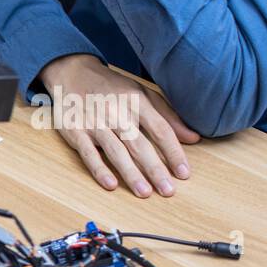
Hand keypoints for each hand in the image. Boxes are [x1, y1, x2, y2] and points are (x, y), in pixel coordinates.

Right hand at [39, 54, 199, 197]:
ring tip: (144, 193)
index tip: (184, 173)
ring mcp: (95, 123)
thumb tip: (193, 138)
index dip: (173, 153)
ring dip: (131, 174)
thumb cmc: (112, 88)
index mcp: (136, 101)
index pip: (161, 130)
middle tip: (168, 191)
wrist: (73, 73)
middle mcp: (116, 112)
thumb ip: (167, 116)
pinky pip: (88, 154)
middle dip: (155, 169)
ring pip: (116, 151)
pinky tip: (111, 184)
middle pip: (140, 144)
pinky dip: (99, 169)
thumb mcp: (142, 93)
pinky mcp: (76, 132)